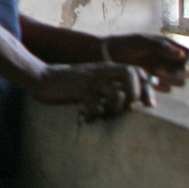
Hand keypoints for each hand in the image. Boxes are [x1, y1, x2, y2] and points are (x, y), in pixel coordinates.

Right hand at [29, 62, 151, 121]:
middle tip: (132, 109)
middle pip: (130, 74)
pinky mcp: (77, 90)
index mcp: (105, 68)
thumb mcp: (91, 80)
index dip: (147, 86)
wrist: (40, 77)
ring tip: (106, 115)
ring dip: (116, 108)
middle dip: (137, 93)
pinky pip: (94, 105)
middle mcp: (100, 71)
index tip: (149, 103)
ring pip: (115, 92)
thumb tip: (128, 100)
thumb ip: (108, 85)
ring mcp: (89, 79)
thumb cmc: (67, 83)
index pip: (136, 70)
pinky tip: (87, 119)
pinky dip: (94, 115)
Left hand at [103, 33, 188, 89]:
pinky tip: (148, 81)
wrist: (108, 57)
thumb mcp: (142, 42)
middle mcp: (171, 61)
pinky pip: (167, 89)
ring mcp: (165, 73)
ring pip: (181, 83)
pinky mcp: (157, 84)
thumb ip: (161, 47)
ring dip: (171, 80)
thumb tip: (181, 55)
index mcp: (170, 47)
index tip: (183, 68)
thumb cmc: (125, 45)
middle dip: (180, 72)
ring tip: (153, 72)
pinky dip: (161, 87)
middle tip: (160, 69)